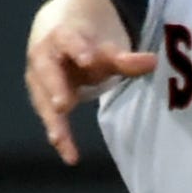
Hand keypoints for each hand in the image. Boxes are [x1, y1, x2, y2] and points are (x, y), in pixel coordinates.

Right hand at [24, 0, 157, 166]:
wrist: (55, 41)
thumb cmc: (83, 45)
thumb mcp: (103, 49)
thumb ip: (125, 59)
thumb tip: (153, 61)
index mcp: (61, 38)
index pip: (68, 40)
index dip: (77, 48)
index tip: (87, 59)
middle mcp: (43, 59)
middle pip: (47, 73)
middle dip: (55, 88)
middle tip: (63, 105)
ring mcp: (38, 81)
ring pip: (44, 101)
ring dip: (53, 121)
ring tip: (60, 140)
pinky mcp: (41, 101)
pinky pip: (50, 119)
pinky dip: (60, 137)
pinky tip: (69, 154)